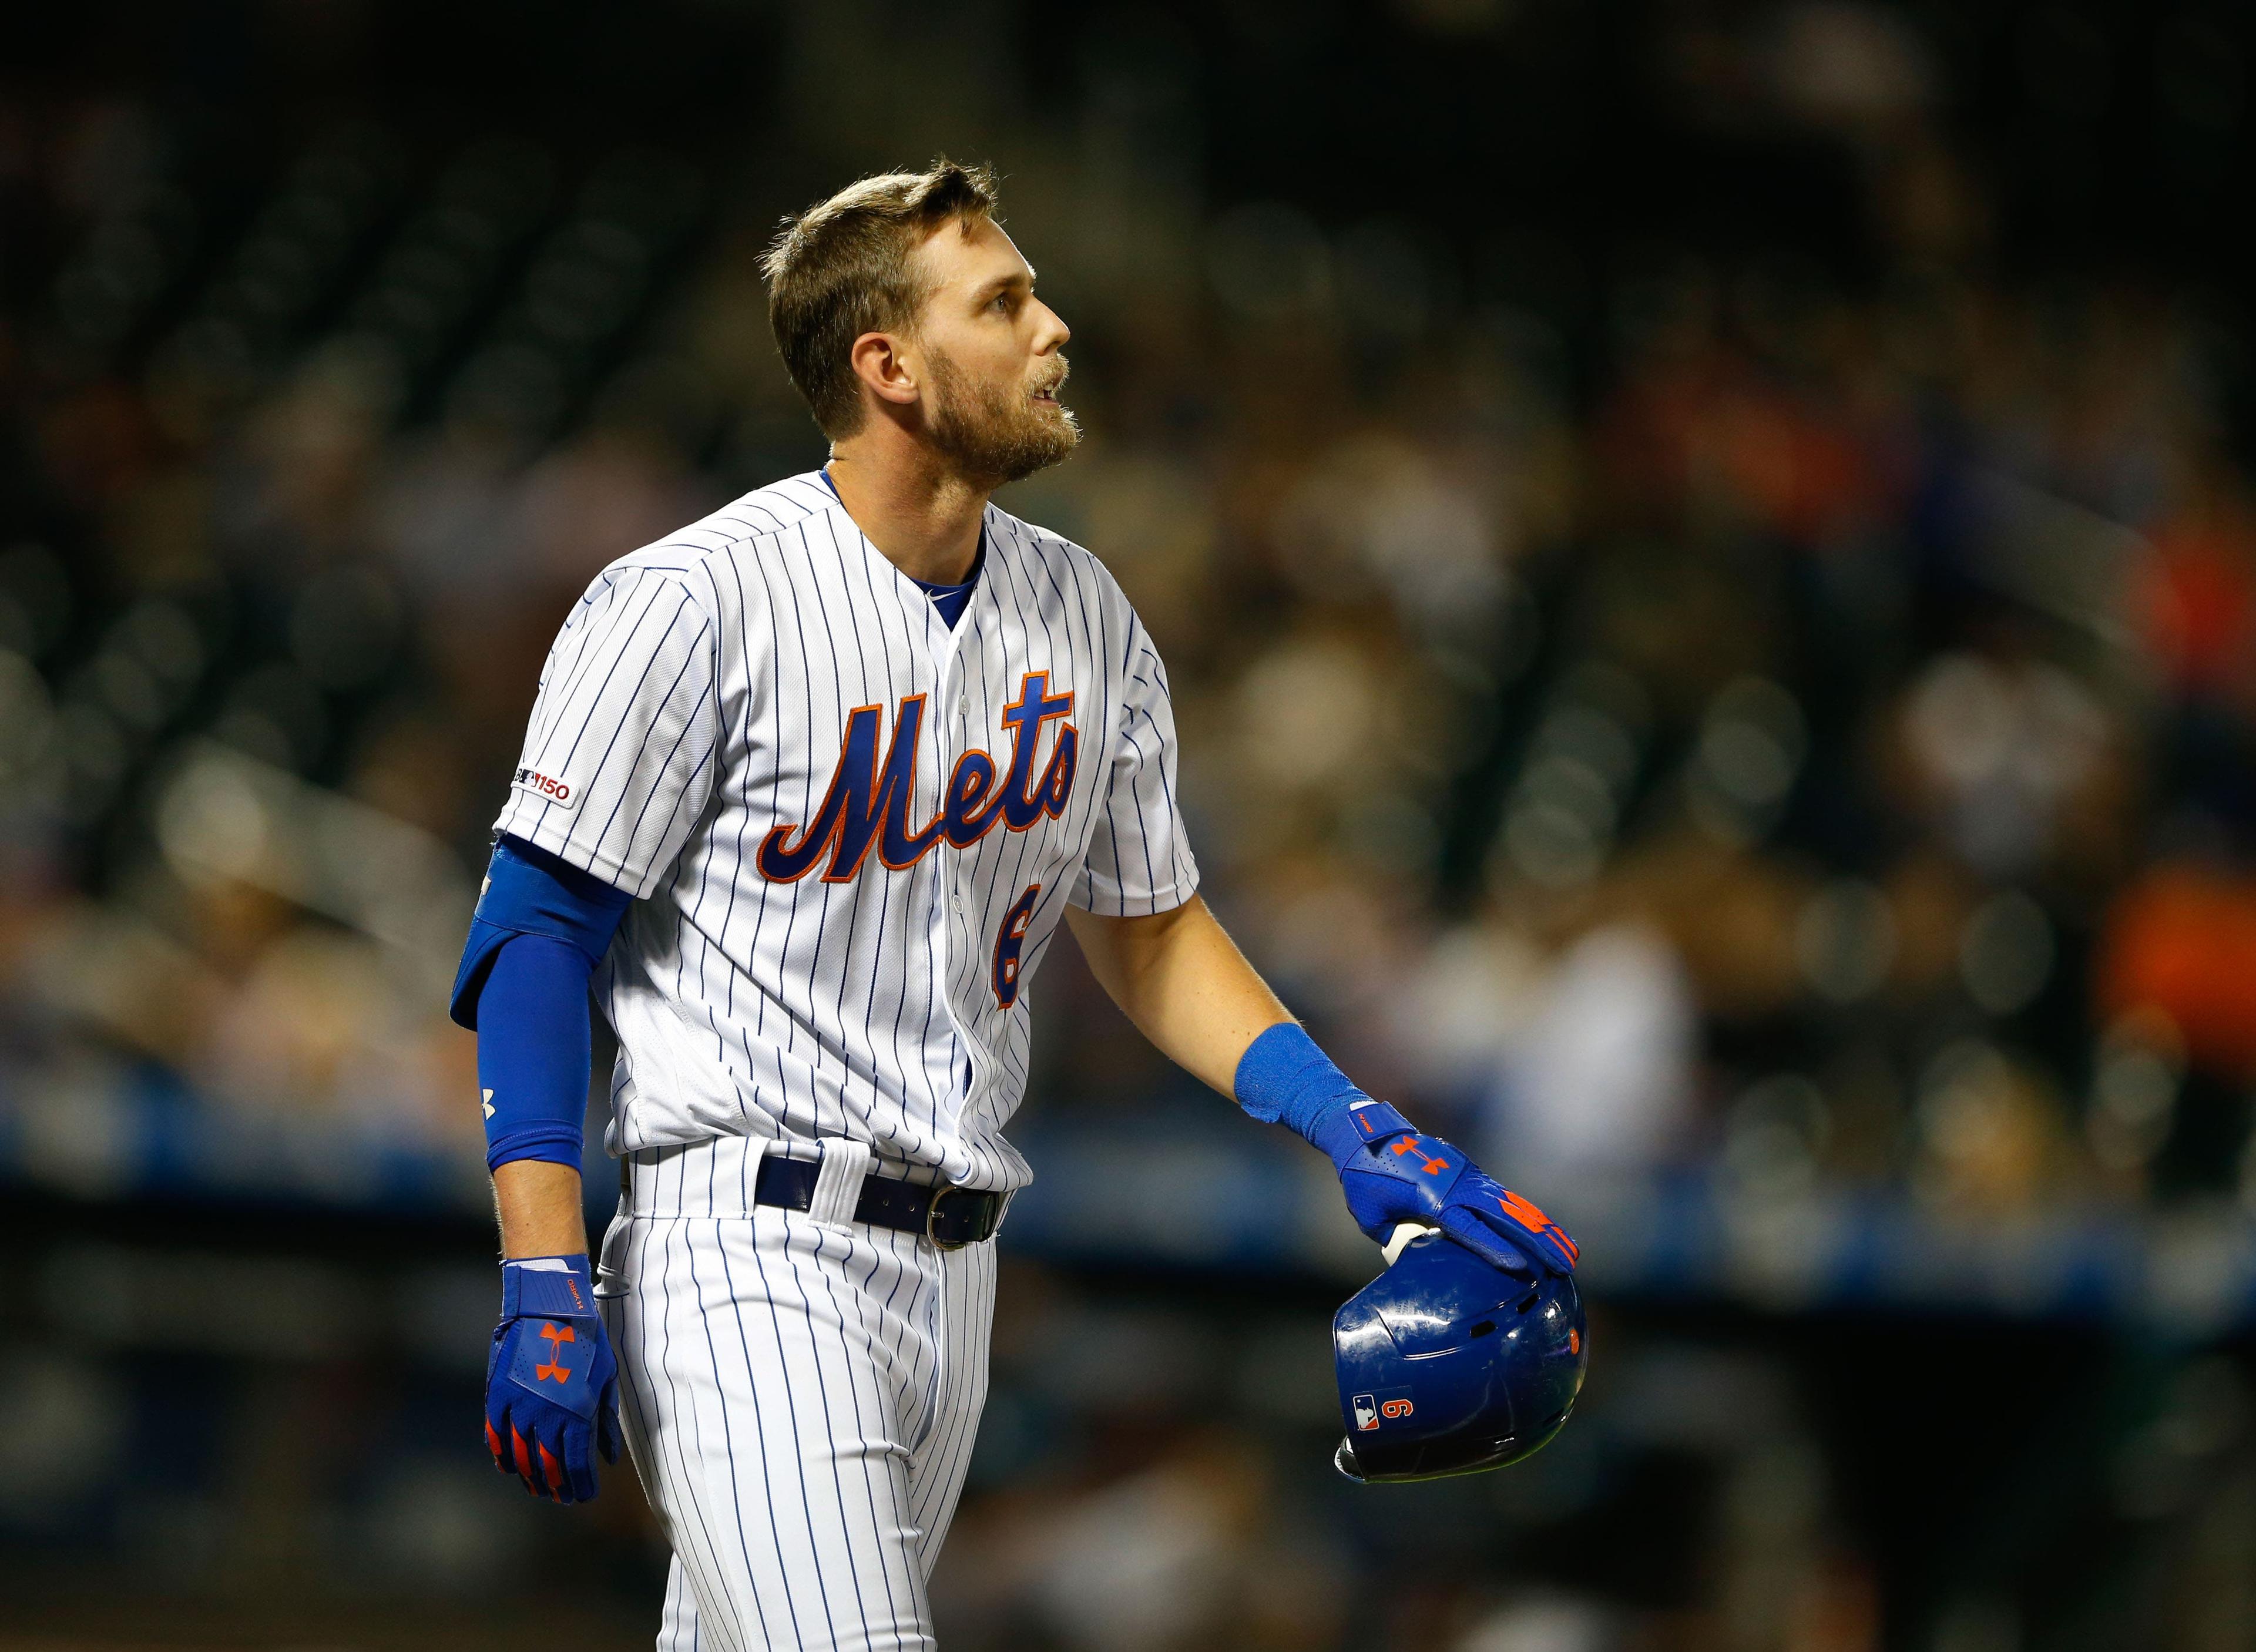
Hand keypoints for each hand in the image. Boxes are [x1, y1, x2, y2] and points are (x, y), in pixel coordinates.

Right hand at [485, 1255, 621, 1502]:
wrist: (549, 1308)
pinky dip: (501, 1456)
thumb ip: (607, 1420)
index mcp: (578, 1414)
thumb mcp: (605, 1379)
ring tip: (538, 1489)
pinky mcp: (499, 1397)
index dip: (581, 1484)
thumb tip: (610, 1456)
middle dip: (558, 1486)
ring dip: (530, 1478)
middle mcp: (547, 1418)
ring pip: (521, 1457)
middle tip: (562, 1497)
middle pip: (549, 1466)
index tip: (585, 1495)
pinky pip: (496, 1437)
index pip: (578, 1463)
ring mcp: (519, 1409)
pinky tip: (508, 1468)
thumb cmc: (585, 1340)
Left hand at [1319, 1101, 1577, 1277]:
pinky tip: (1544, 1230)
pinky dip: (1525, 1214)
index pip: (1468, 1228)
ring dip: (1541, 1229)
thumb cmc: (1362, 1179)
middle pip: (1505, 1216)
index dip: (1494, 1248)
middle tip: (1567, 1264)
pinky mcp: (1469, 1172)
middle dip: (1538, 1242)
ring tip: (1569, 1253)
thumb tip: (1420, 1258)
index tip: (1522, 1267)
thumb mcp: (1372, 1217)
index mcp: (1430, 1196)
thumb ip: (1400, 1239)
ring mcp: (1466, 1174)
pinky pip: (1502, 1197)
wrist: (1364, 1134)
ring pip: (1511, 1206)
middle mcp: (1455, 1183)